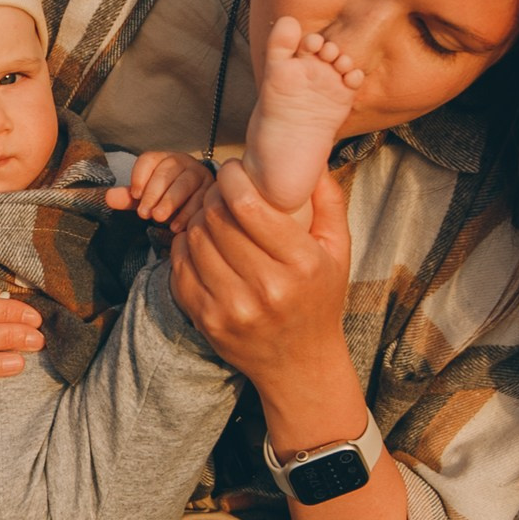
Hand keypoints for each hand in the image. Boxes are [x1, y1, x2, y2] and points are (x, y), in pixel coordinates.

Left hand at [107, 148, 213, 231]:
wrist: (197, 201)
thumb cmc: (166, 198)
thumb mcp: (146, 197)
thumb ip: (129, 198)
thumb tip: (107, 198)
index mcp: (162, 159)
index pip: (148, 160)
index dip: (139, 176)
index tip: (134, 195)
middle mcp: (181, 162)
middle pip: (167, 171)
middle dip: (154, 193)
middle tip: (144, 214)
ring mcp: (199, 174)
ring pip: (185, 183)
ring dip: (170, 201)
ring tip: (158, 219)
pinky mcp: (212, 189)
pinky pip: (201, 198)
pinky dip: (187, 213)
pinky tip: (176, 227)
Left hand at [169, 159, 359, 432]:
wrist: (299, 364)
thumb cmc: (320, 299)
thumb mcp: (338, 250)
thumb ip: (328, 200)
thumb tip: (311, 155)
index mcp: (301, 265)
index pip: (249, 207)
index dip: (232, 179)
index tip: (233, 172)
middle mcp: (267, 288)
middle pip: (216, 220)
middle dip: (213, 197)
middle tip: (219, 193)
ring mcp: (233, 308)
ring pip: (194, 241)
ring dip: (196, 220)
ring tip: (210, 216)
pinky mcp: (208, 320)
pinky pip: (180, 268)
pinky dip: (183, 248)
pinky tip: (198, 243)